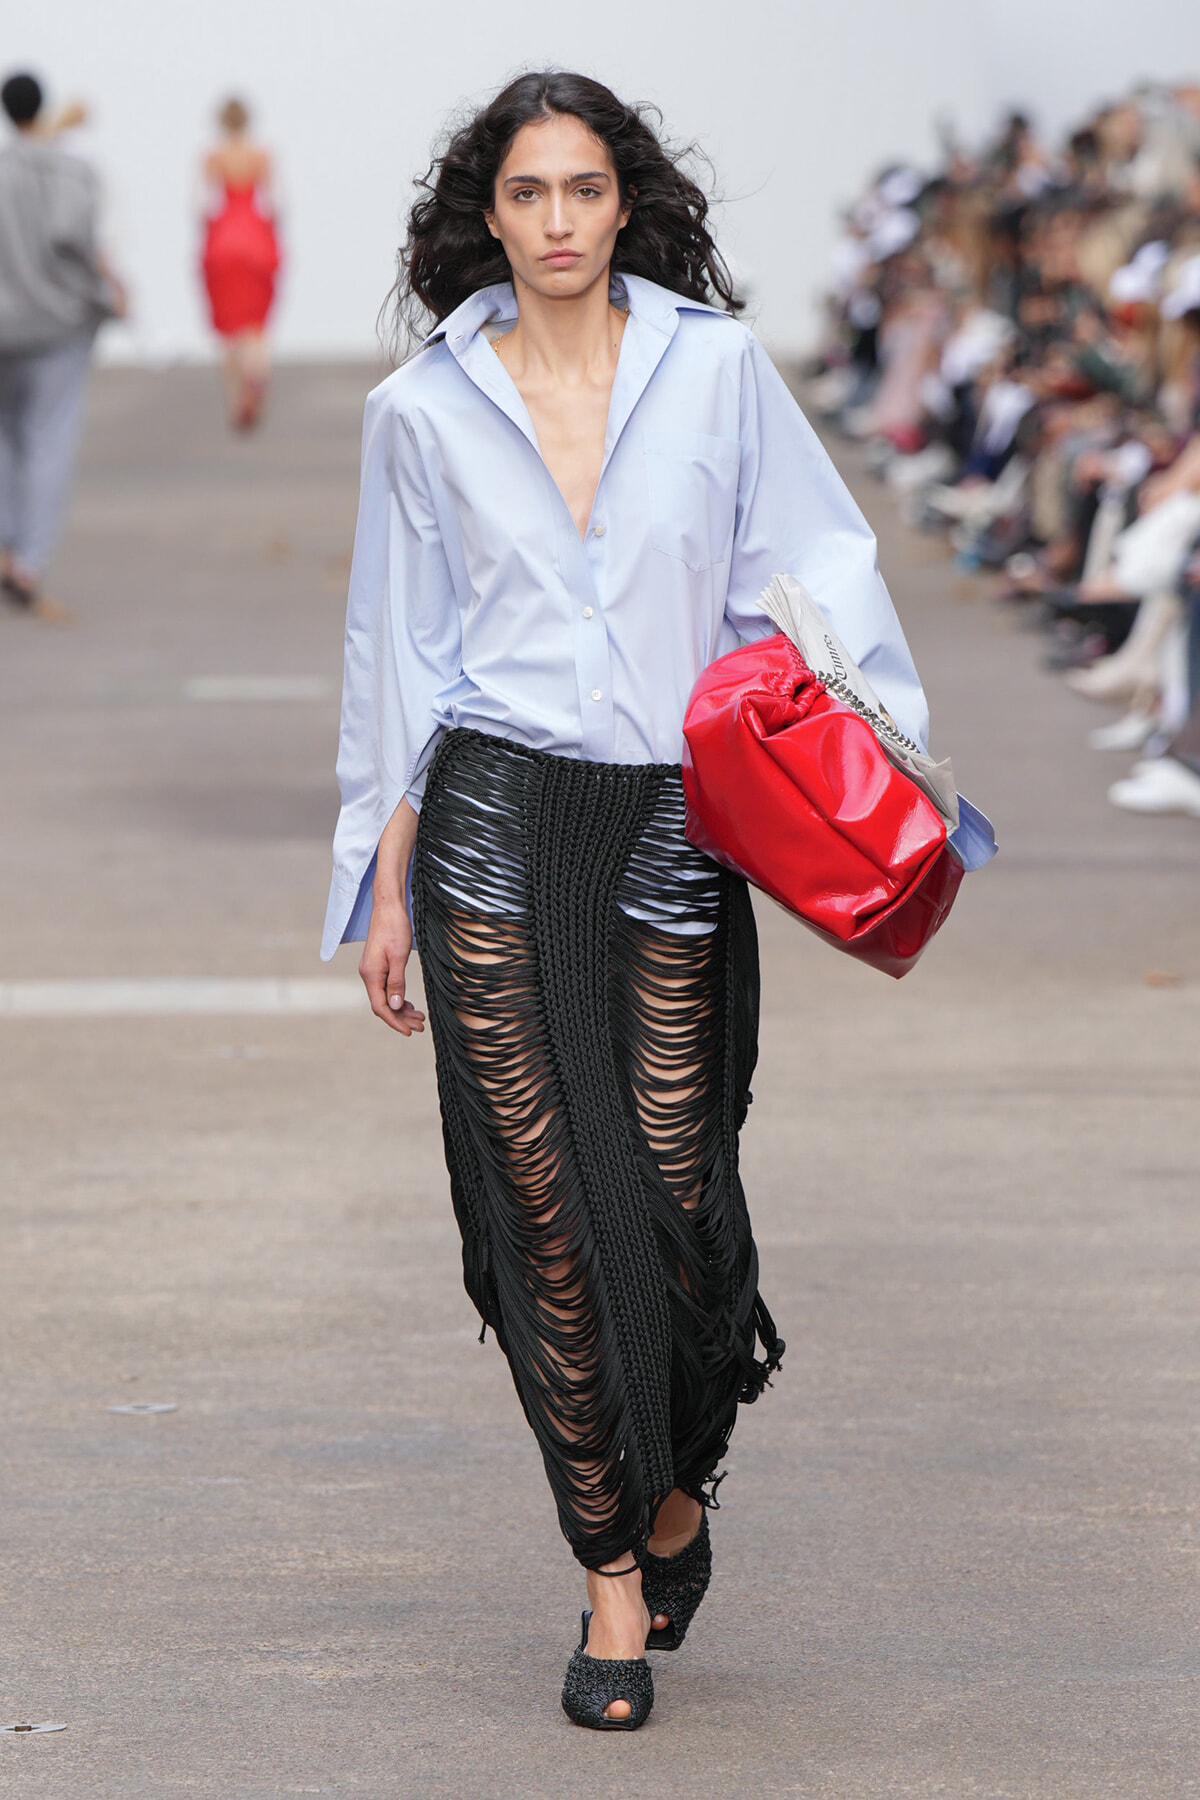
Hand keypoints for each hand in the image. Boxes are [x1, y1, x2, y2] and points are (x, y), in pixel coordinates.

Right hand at [359, 895, 424, 1035]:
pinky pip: (386, 988)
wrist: (388, 906)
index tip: (409, 1031)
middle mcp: (368, 975)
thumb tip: (396, 1005)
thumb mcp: (399, 956)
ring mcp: (372, 970)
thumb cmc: (394, 928)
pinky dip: (398, 997)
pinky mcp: (378, 965)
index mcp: (371, 975)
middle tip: (420, 1026)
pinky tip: (409, 1003)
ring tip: (419, 1017)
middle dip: (401, 1018)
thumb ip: (396, 983)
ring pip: (385, 997)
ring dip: (401, 1009)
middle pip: (383, 1005)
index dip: (395, 1022)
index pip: (380, 1007)